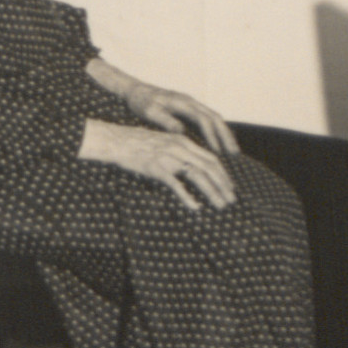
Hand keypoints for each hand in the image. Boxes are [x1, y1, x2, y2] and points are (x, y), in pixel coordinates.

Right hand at [80, 117, 234, 210]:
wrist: (116, 140)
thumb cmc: (137, 143)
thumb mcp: (163, 142)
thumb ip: (179, 152)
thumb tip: (192, 167)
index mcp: (183, 141)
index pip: (210, 158)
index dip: (223, 174)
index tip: (229, 187)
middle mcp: (179, 148)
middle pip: (209, 167)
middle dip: (223, 184)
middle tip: (231, 199)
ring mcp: (168, 158)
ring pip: (198, 176)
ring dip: (212, 192)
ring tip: (220, 205)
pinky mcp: (157, 168)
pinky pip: (176, 185)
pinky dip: (188, 197)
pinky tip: (195, 207)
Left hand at [123, 81, 236, 157]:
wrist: (136, 90)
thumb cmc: (141, 102)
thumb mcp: (149, 111)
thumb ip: (165, 120)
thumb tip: (181, 131)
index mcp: (182, 102)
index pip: (202, 119)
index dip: (211, 135)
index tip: (217, 151)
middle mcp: (191, 102)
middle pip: (215, 117)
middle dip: (226, 135)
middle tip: (234, 153)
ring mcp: (192, 104)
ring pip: (214, 118)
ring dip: (225, 134)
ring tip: (233, 152)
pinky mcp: (190, 109)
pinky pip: (208, 120)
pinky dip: (217, 132)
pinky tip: (220, 145)